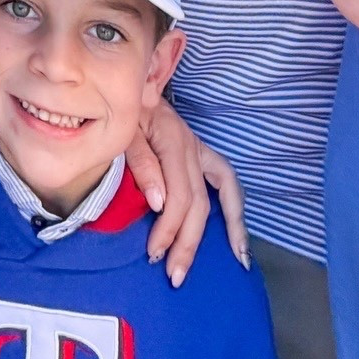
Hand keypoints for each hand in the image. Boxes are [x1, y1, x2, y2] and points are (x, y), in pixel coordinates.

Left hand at [126, 100, 249, 285]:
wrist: (127, 83)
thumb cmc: (120, 109)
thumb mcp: (122, 131)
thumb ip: (141, 163)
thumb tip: (160, 203)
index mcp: (174, 141)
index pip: (179, 197)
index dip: (169, 229)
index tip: (154, 254)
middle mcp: (193, 146)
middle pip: (200, 203)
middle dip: (189, 242)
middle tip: (175, 275)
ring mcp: (200, 149)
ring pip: (222, 195)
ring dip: (225, 231)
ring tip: (233, 262)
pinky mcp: (202, 152)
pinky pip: (227, 181)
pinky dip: (236, 208)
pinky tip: (238, 236)